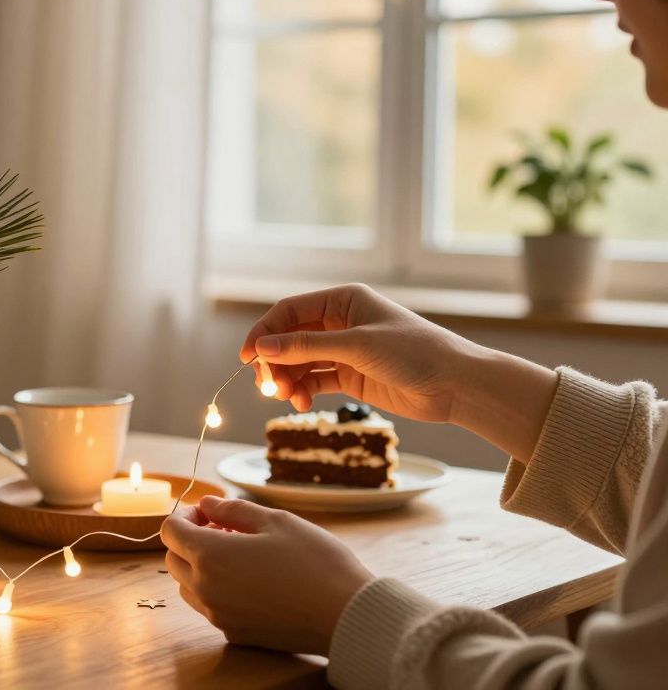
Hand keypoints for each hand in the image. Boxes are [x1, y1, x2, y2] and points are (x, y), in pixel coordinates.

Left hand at [160, 496, 371, 655]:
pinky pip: (210, 608)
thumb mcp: (274, 520)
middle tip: (225, 530)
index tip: (211, 513)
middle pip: (173, 560)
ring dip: (200, 567)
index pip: (170, 531)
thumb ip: (232, 509)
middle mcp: (205, 589)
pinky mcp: (234, 634)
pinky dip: (217, 590)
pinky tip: (250, 581)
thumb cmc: (314, 561)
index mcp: (210, 556)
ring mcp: (218, 616)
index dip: (186, 516)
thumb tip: (207, 504)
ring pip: (188, 586)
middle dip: (190, 540)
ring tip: (239, 554)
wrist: (345, 614)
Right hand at [240, 284, 557, 461]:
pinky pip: (314, 380)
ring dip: (287, 379)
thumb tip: (262, 347)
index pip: (289, 311)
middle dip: (275, 360)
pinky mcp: (350, 375)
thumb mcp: (357, 346)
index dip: (264, 331)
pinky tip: (301, 402)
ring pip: (299, 361)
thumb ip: (307, 347)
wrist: (456, 385)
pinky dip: (302, 390)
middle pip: (289, 337)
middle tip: (269, 386)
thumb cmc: (415, 353)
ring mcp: (344, 350)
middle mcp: (340, 322)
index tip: (247, 358)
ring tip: (288, 397)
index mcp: (343, 300)